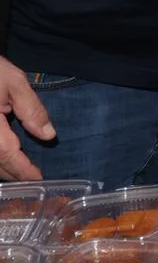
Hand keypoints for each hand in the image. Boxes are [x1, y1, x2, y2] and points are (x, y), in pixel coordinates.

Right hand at [0, 57, 50, 180]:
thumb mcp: (14, 82)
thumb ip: (32, 109)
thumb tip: (48, 135)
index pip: (6, 153)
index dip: (22, 169)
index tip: (38, 179)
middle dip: (13, 173)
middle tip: (33, 179)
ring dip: (2, 168)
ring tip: (21, 172)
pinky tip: (5, 157)